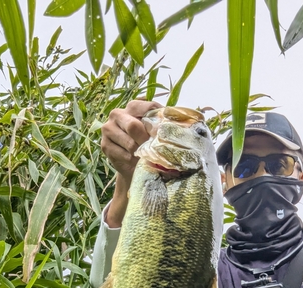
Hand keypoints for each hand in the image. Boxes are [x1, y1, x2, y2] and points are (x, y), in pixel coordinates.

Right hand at [101, 100, 161, 226]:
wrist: (134, 166)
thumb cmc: (149, 145)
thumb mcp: (159, 132)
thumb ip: (168, 123)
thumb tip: (197, 119)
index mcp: (133, 106)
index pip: (148, 107)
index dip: (158, 123)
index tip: (164, 135)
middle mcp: (118, 114)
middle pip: (134, 125)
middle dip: (146, 140)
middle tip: (152, 148)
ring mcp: (108, 129)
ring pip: (128, 142)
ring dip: (139, 152)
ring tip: (143, 155)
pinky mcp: (105, 145)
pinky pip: (122, 154)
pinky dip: (131, 160)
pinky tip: (134, 161)